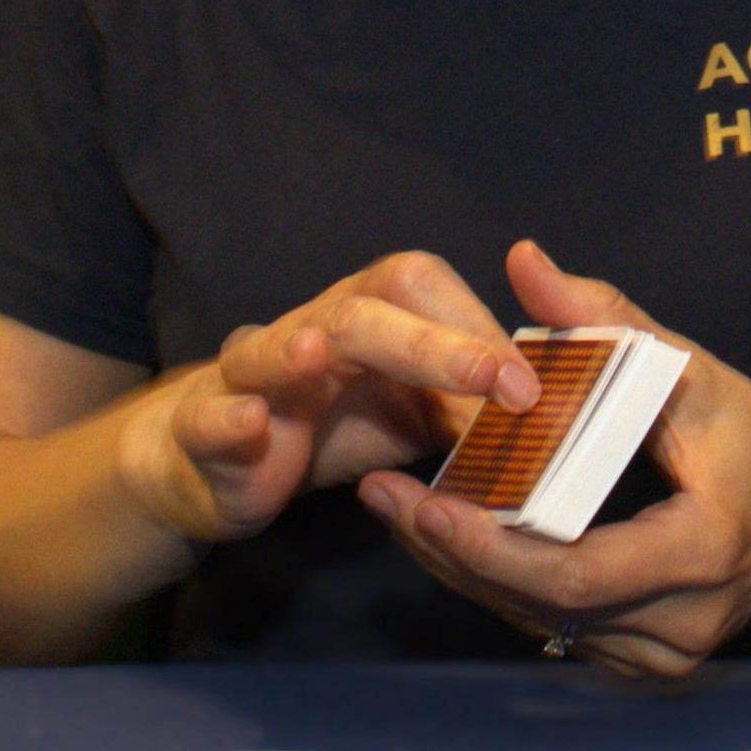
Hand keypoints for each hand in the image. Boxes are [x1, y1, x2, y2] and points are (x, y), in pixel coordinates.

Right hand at [119, 252, 538, 545]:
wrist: (217, 460)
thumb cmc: (332, 421)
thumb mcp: (417, 414)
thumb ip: (472, 406)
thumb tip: (545, 417)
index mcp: (371, 315)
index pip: (425, 290)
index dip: (479, 331)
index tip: (531, 387)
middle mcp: (313, 328)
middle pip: (366, 311)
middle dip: (433, 345)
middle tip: (496, 385)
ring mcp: (254, 374)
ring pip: (278, 346)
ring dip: (302, 348)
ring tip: (324, 354)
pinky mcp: (205, 428)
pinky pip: (210, 414)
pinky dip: (228, 417)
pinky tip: (251, 422)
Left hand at [355, 240, 750, 677]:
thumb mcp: (694, 368)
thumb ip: (607, 317)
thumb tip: (523, 260)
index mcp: (702, 549)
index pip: (573, 572)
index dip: (489, 546)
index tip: (421, 500)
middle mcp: (685, 623)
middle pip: (541, 606)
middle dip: (451, 552)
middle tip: (380, 496)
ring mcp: (666, 655)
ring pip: (540, 625)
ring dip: (465, 571)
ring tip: (398, 511)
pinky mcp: (649, 662)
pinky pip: (558, 630)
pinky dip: (504, 586)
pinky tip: (453, 539)